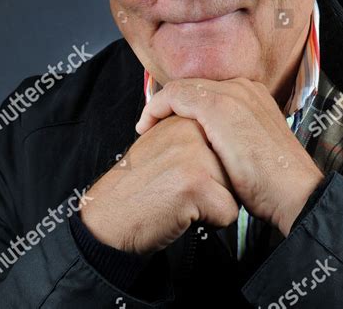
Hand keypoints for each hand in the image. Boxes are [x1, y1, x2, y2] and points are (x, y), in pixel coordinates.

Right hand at [80, 115, 240, 253]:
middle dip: (217, 186)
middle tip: (181, 191)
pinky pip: (229, 212)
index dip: (212, 170)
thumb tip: (227, 138)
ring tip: (182, 201)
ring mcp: (194, 154)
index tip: (184, 177)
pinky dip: (212, 223)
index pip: (227, 144)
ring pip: (235, 187)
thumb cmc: (136, 189)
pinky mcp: (196, 182)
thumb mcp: (162, 145)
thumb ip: (191, 136)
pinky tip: (183, 214)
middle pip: (235, 165)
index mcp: (185, 118)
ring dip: (215, 203)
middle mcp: (191, 130)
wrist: (107, 217)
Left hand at [136, 77, 323, 235]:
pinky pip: (175, 95)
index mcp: (253, 94)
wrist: (295, 193)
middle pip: (193, 86)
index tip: (167, 124)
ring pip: (181, 88)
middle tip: (150, 124)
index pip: (207, 90)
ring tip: (146, 125)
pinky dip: (157, 107)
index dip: (183, 105)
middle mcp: (243, 87)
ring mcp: (232, 93)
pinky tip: (147, 125)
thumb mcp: (252, 150)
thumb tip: (208, 143)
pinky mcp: (219, 106)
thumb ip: (233, 136)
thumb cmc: (274, 183)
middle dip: (169, 104)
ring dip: (159, 106)